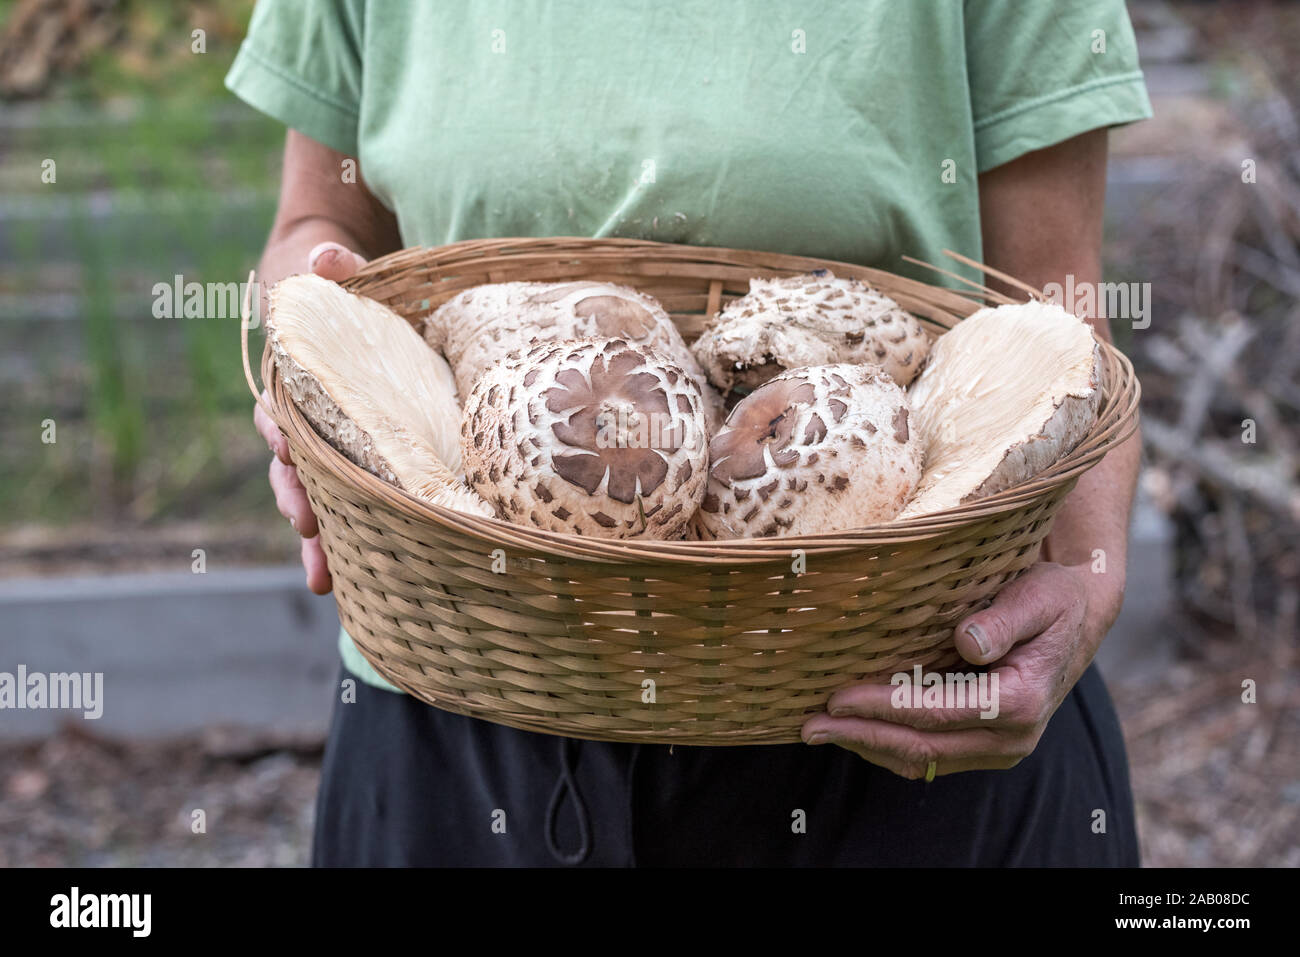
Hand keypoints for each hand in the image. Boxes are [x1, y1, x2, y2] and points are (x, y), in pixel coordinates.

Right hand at [254, 241, 367, 594]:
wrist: (348, 294)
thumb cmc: (339, 280)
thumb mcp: (331, 263)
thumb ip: (334, 264)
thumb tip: (327, 258)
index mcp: (294, 375)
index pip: (280, 406)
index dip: (281, 427)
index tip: (286, 447)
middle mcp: (305, 416)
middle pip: (294, 465)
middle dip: (297, 499)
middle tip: (307, 530)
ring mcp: (332, 442)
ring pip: (320, 494)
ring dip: (320, 535)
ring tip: (323, 580)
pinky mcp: (363, 457)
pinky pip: (356, 500)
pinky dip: (355, 535)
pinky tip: (360, 576)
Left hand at [801, 561, 1123, 778]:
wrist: (1076, 620)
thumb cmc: (1053, 600)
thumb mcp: (1039, 596)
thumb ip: (1004, 620)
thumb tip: (967, 643)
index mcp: (1021, 700)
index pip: (938, 712)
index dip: (885, 707)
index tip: (839, 697)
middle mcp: (1012, 737)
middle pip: (923, 747)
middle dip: (862, 736)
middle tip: (808, 725)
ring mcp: (997, 748)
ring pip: (921, 760)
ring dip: (867, 746)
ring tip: (816, 729)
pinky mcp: (982, 745)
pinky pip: (927, 756)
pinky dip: (885, 745)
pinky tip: (850, 729)